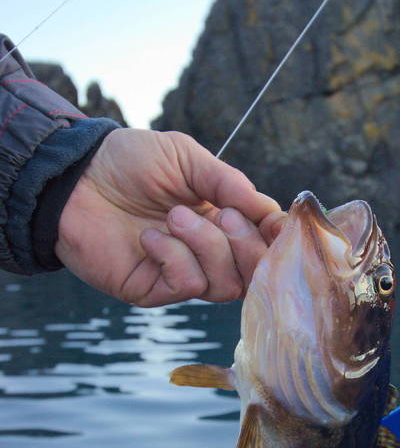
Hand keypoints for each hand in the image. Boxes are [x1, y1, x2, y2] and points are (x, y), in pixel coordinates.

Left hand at [55, 128, 285, 305]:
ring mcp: (181, 273)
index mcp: (221, 219)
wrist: (74, 177)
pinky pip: (187, 285)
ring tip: (173, 217)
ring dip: (206, 246)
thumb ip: (228, 183)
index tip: (277, 224)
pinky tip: (149, 238)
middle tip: (219, 213)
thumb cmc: (128, 162)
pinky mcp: (154, 290)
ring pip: (225, 284)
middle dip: (245, 244)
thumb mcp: (186, 158)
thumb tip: (271, 210)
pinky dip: (174, 258)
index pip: (264, 242)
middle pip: (254, 273)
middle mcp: (207, 251)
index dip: (276, 238)